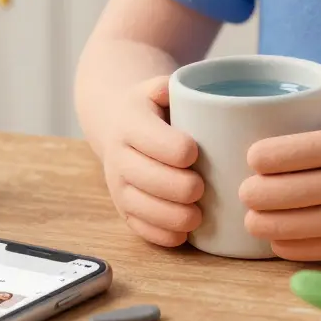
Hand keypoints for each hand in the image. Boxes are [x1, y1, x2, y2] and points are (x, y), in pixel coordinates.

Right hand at [99, 77, 204, 247]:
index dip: (183, 151)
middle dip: (184, 187)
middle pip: (153, 179)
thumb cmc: (152, 107)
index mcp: (130, 123)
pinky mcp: (122, 208)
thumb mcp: (156, 87)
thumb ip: (168, 85)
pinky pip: (139, 228)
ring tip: (198, 215)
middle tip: (203, 187)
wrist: (117, 123)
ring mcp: (118, 185)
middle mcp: (118, 156)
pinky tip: (183, 233)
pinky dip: (162, 235)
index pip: (158, 142)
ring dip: (175, 216)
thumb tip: (178, 90)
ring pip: (144, 208)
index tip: (199, 153)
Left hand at [239, 83, 320, 260]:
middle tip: (246, 189)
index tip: (253, 157)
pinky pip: (310, 251)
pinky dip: (284, 245)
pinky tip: (277, 236)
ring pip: (287, 226)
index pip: (283, 154)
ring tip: (253, 215)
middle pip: (277, 193)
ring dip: (260, 222)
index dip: (258, 157)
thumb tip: (312, 90)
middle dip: (250, 192)